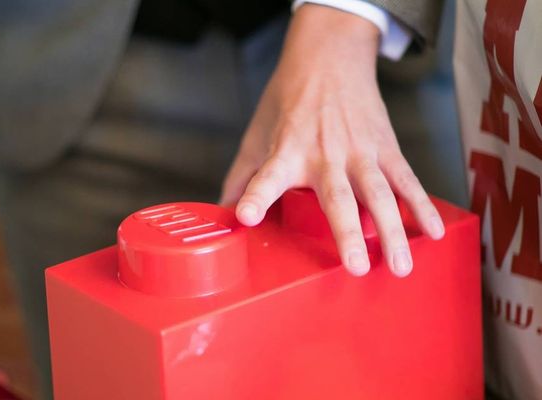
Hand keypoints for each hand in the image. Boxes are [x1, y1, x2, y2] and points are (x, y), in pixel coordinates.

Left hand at [221, 5, 443, 276]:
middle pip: (337, 198)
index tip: (246, 216)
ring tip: (400, 266)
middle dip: (348, 233)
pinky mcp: (385, 147)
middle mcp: (325, 155)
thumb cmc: (287, 101)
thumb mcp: (257, 135)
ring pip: (380, 195)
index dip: (256, 197)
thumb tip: (223, 214)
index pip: (266, 178)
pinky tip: (434, 232)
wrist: (329, 58)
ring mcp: (360, 152)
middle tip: (356, 267)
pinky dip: (423, 205)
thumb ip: (242, 177)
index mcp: (287, 152)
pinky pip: (407, 180)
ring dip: (393, 230)